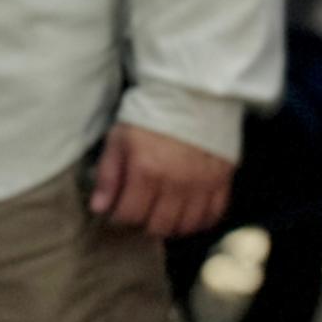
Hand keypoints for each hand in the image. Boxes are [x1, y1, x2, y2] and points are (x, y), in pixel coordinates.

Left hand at [91, 123, 235, 239]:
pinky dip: (199, 221)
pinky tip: (187, 213)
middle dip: (143, 223)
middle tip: (140, 212)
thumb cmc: (148, 116)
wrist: (190, 95)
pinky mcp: (222, 180)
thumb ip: (108, 175)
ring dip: (171, 226)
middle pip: (158, 226)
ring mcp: (202, 183)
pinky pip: (213, 215)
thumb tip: (99, 208)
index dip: (118, 217)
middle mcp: (177, 182)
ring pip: (186, 226)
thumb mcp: (119, 139)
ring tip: (161, 215)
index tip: (117, 210)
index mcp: (147, 171)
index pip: (129, 214)